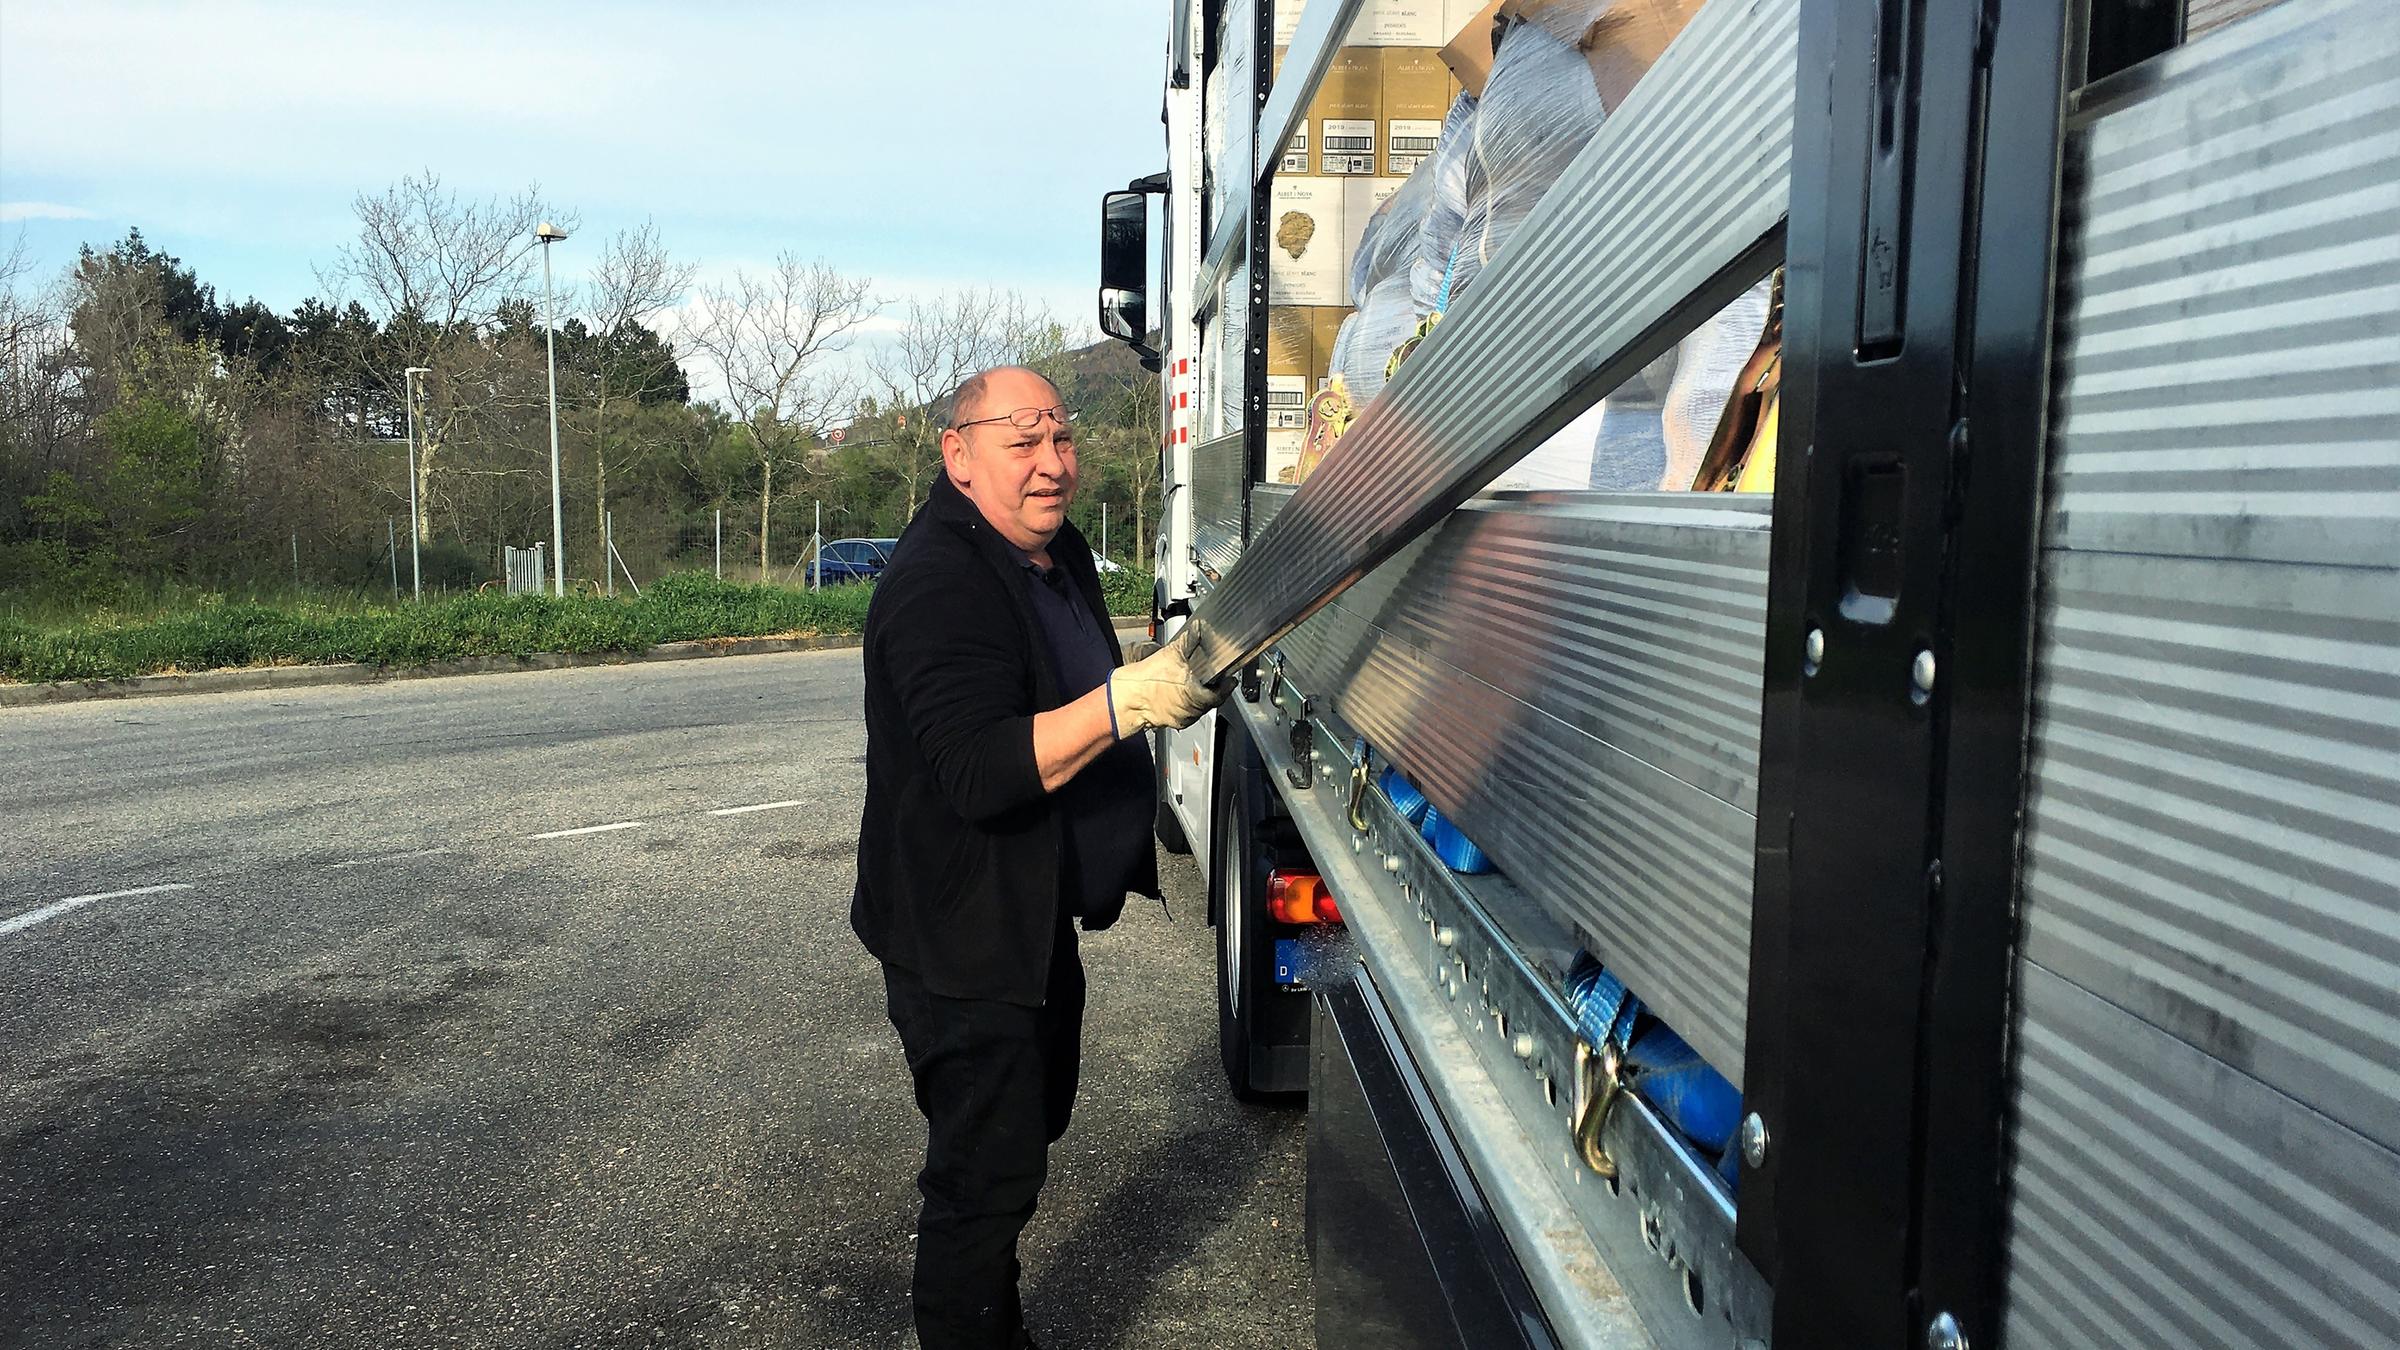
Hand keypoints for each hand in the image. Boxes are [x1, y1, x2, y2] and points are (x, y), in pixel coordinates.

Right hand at [1107, 632, 1225, 736]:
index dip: (1227, 685)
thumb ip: (1189, 640)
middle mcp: (1192, 710)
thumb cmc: (1145, 681)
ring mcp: (1182, 718)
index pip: (1222, 694)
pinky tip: (1180, 693)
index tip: (1230, 680)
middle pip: (1211, 701)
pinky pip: (1185, 713)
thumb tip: (1199, 629)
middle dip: (1212, 689)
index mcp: (1197, 694)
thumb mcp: (1171, 653)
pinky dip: (1186, 704)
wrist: (1125, 699)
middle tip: (1213, 679)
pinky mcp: (1171, 722)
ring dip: (1199, 697)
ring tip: (1194, 684)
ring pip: (1198, 708)